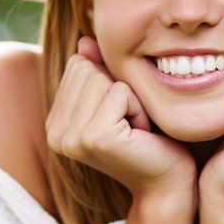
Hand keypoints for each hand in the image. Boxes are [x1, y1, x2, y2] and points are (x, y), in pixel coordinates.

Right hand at [46, 37, 195, 201]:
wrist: (168, 183)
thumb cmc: (150, 140)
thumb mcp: (120, 101)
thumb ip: (99, 70)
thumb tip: (84, 41)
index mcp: (56, 123)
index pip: (78, 65)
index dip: (110, 81)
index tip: (121, 116)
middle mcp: (55, 133)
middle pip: (87, 68)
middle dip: (119, 89)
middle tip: (131, 125)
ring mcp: (71, 137)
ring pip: (102, 77)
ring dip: (130, 98)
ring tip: (135, 129)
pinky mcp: (94, 138)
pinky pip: (120, 92)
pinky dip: (139, 107)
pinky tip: (141, 134)